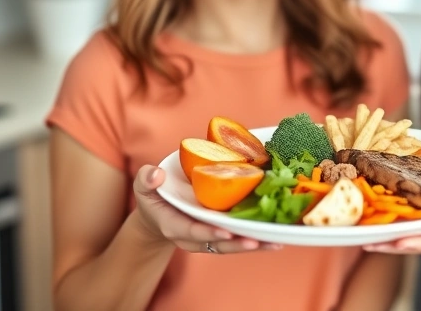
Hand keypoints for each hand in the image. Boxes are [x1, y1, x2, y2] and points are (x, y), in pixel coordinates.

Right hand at [132, 164, 280, 254]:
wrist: (159, 212)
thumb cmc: (153, 195)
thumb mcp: (144, 185)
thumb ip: (146, 179)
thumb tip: (155, 174)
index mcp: (173, 225)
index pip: (191, 230)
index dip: (207, 232)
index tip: (225, 232)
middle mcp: (193, 236)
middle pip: (216, 243)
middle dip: (236, 243)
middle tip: (256, 241)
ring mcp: (207, 238)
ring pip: (231, 246)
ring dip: (252, 245)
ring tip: (274, 243)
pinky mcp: (220, 235)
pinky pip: (237, 240)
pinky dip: (256, 240)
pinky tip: (276, 239)